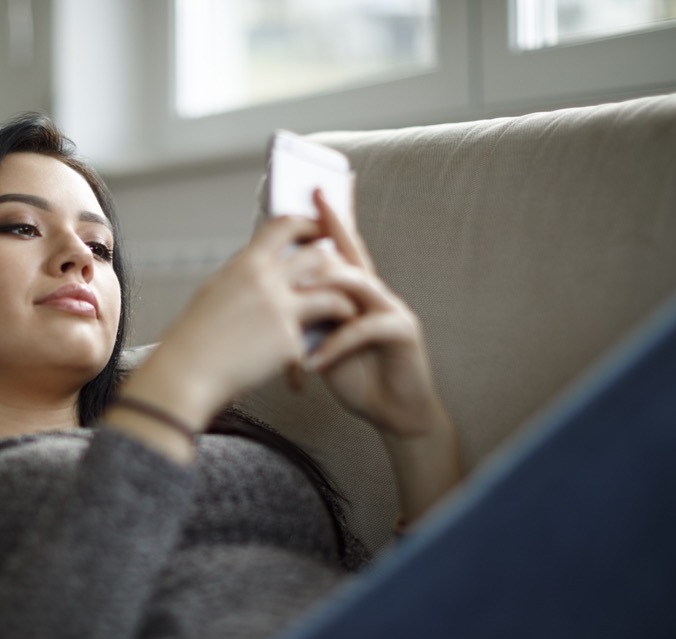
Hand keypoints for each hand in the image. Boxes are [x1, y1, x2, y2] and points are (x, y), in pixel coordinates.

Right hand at [124, 213, 358, 430]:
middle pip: (319, 256)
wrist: (188, 372)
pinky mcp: (289, 342)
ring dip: (345, 302)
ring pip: (333, 294)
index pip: (284, 225)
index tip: (319, 229)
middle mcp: (266, 281)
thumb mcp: (215, 291)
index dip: (308, 223)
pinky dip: (318, 348)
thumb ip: (244, 276)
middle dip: (337, 263)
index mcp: (246, 264)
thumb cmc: (194, 337)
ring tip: (347, 311)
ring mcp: (281, 311)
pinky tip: (315, 359)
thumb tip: (259, 264)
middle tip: (345, 272)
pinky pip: (316, 338)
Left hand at [298, 190, 449, 439]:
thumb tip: (272, 295)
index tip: (312, 189)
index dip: (329, 217)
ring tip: (293, 299)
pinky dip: (335, 345)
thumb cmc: (356, 375)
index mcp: (355, 290)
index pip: (341, 246)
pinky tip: (313, 361)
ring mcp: (391, 308)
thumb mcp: (321, 341)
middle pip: (351, 253)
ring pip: (356, 284)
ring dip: (320, 294)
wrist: (393, 412)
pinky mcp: (402, 332)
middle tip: (307, 209)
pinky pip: (364, 328)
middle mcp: (375, 291)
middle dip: (330, 231)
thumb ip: (306, 314)